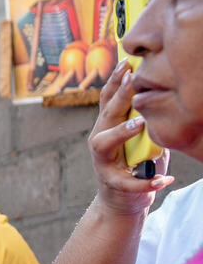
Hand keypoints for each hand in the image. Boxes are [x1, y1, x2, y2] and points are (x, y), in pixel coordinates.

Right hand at [88, 61, 173, 217]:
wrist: (121, 201)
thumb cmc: (135, 165)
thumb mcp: (141, 138)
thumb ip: (145, 119)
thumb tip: (162, 96)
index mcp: (107, 126)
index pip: (108, 98)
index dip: (116, 80)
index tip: (127, 62)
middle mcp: (99, 139)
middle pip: (107, 113)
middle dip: (120, 95)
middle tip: (134, 79)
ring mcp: (102, 161)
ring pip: (104, 143)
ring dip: (122, 132)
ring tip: (139, 123)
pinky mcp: (111, 182)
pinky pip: (129, 182)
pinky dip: (148, 182)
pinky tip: (165, 180)